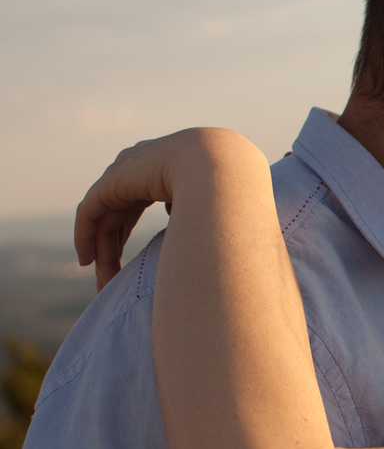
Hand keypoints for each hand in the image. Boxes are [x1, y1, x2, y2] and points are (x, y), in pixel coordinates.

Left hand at [75, 129, 248, 289]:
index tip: (130, 263)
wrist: (223, 168)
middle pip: (119, 212)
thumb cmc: (231, 190)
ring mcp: (126, 170)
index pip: (136, 203)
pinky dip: (86, 236)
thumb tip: (198, 235)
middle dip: (113, 247)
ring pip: (104, 216)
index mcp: (166, 166)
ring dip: (101, 250)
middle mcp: (142, 164)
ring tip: (102, 284)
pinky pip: (91, 212)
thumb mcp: (213, 205)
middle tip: (112, 282)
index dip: (129, 232)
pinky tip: (88, 261)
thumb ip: (199, 216)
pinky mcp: (113, 181)